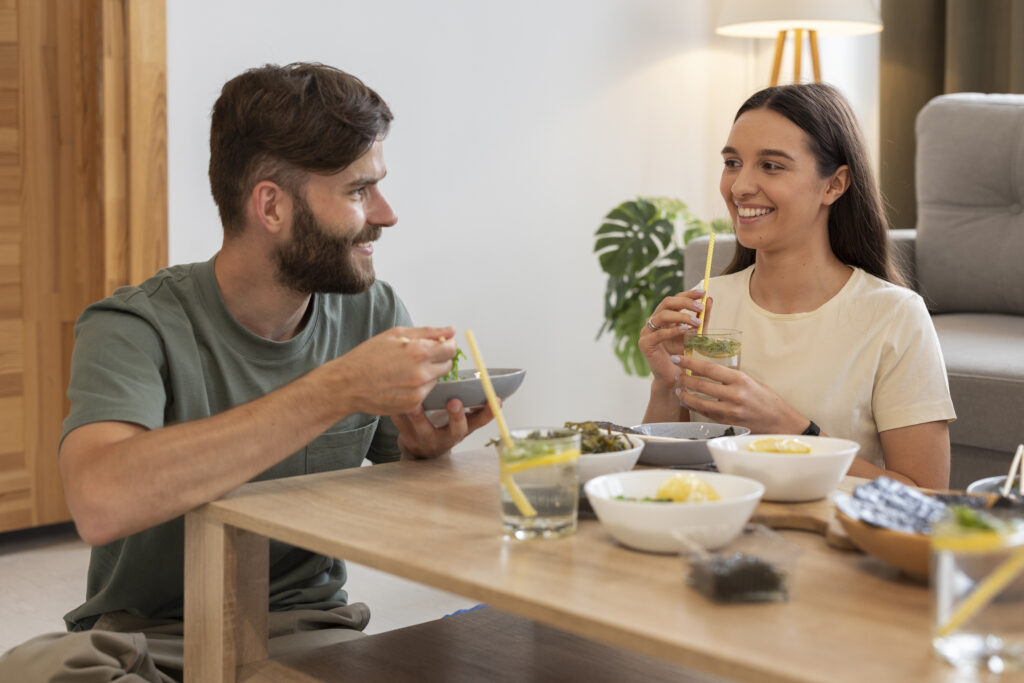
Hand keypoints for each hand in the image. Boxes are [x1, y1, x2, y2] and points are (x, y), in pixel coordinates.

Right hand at [327, 326, 458, 416]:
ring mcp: (418, 392)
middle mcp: (422, 374)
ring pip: (436, 380)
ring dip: (427, 373)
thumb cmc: (368, 356)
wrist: (347, 384)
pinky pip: (425, 393)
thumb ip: (428, 332)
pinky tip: (400, 382)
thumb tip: (451, 330)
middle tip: (418, 356)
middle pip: (447, 365)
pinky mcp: (413, 405)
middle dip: (438, 359)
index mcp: (419, 352)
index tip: (439, 344)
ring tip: (404, 370)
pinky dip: (417, 387)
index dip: (447, 345)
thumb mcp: (396, 335)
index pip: (451, 349)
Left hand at [392, 398, 495, 457]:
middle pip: (455, 430)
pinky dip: (397, 411)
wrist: (419, 452)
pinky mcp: (406, 437)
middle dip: (456, 416)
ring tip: (416, 404)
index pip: (480, 422)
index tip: (496, 399)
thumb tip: (485, 383)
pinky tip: (394, 397)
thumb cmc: (441, 428)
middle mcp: (446, 437)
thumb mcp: (457, 422)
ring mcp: (426, 439)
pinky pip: (400, 423)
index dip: (489, 412)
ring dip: (419, 416)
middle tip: (455, 401)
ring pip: (422, 429)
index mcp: (461, 430)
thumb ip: (470, 407)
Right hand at [638, 290, 708, 386]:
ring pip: (662, 315)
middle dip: (685, 302)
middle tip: (700, 307)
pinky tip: (685, 330)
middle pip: (667, 302)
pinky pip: (659, 333)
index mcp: (664, 317)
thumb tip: (710, 299)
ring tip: (696, 322)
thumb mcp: (696, 334)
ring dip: (681, 316)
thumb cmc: (684, 355)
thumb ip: (702, 318)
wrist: (674, 377)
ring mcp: (647, 332)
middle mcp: (653, 321)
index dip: (688, 294)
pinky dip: (673, 330)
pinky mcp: (645, 344)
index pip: (674, 299)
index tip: (703, 292)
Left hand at [672, 354, 806, 433]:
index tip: (678, 358)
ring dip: (685, 394)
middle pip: (701, 385)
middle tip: (675, 374)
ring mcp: (730, 411)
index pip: (709, 368)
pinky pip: (705, 414)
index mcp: (740, 379)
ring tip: (678, 389)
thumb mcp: (751, 381)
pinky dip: (693, 407)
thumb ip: (730, 377)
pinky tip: (687, 401)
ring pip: (700, 401)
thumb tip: (707, 370)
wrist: (779, 422)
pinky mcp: (727, 423)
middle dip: (684, 379)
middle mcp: (734, 395)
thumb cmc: (766, 399)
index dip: (690, 363)